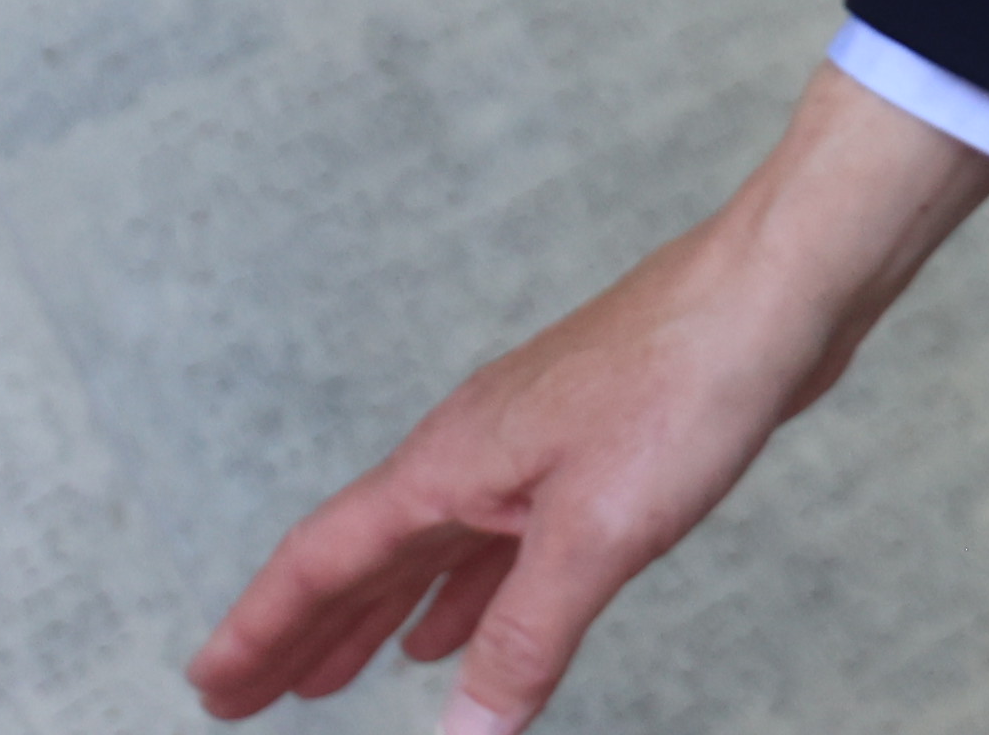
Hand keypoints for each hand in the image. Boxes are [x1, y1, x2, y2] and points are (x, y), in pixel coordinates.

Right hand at [188, 62, 988, 729]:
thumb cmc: (685, 383)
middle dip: (303, 634)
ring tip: (336, 679)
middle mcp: (472, 453)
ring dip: (376, 617)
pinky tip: (455, 627)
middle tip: (246, 699)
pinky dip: (461, 593)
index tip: (211, 687)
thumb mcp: (597, 535)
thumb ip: (522, 639)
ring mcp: (528, 449)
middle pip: (361, 557)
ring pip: (425, 551)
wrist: (777, 295)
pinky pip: (492, 542)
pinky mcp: (587, 454)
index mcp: (451, 464)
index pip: (324, 558)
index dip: (264, 628)